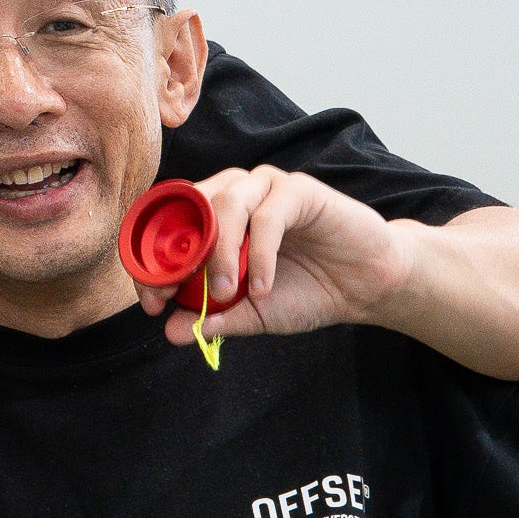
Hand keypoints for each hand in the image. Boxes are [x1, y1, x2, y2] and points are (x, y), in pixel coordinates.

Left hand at [137, 165, 409, 345]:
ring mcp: (264, 187)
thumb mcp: (253, 313)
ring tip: (227, 293)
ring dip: (218, 254)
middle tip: (174, 293)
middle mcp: (232, 193)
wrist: (367, 285)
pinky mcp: (298, 190)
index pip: (165, 227)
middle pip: (186, 210)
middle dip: (175, 255)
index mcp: (212, 215)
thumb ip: (214, 317)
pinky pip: (267, 217)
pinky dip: (259, 254)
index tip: (153, 301)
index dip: (150, 262)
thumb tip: (170, 331)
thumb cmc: (307, 290)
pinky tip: (264, 286)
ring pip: (223, 206)